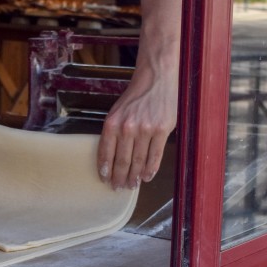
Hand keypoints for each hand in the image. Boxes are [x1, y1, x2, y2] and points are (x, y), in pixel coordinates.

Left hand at [97, 58, 177, 189]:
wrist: (155, 79)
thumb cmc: (135, 97)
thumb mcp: (117, 112)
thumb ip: (114, 133)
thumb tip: (112, 158)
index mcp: (112, 123)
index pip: (106, 153)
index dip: (105, 170)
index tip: (105, 180)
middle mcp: (127, 128)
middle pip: (122, 161)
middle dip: (119, 178)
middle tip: (118, 188)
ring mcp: (145, 130)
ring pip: (138, 162)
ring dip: (134, 177)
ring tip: (132, 185)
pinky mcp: (162, 130)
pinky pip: (155, 156)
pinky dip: (150, 169)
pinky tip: (146, 177)